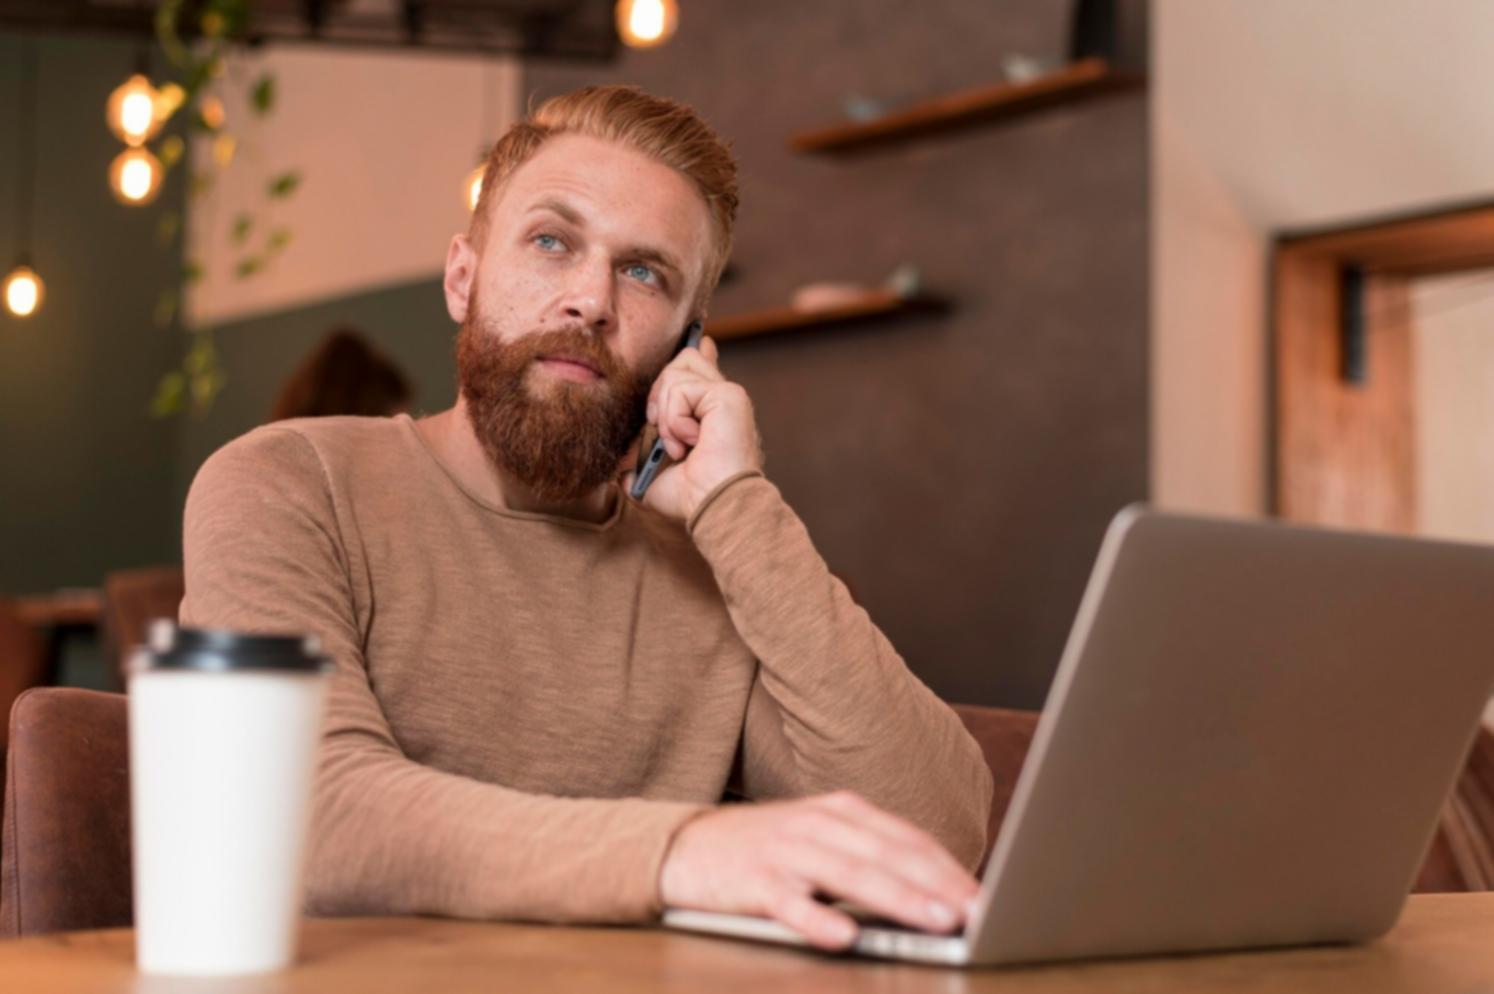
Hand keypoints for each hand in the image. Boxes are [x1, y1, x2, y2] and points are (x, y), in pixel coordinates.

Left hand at [622, 336, 763, 522]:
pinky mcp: (727, 395)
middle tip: (664, 433)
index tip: (704, 341)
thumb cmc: (692, 498)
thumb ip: (638, 468)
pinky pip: (681, 388)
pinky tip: (690, 441)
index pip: (704, 368)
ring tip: (680, 444)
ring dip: (666, 413)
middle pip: (683, 360)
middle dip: (660, 394)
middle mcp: (723, 398)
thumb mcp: (654, 479)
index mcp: (712, 411)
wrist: (714, 505)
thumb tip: (621, 475)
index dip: (699, 351)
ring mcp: (727, 394)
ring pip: (676, 372)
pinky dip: (675, 417)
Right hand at [658, 791, 980, 950]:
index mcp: (840, 811)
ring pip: (850, 875)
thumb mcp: (819, 840)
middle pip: (887, 854)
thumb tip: (933, 893)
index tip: (983, 896)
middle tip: (974, 911)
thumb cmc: (764, 850)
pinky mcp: (753, 882)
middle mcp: (817, 825)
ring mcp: (784, 851)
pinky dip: (818, 920)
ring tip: (934, 921)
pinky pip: (790, 903)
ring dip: (897, 898)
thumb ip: (868, 857)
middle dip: (936, 883)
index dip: (947, 866)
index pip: (905, 838)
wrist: (683, 846)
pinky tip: (843, 937)